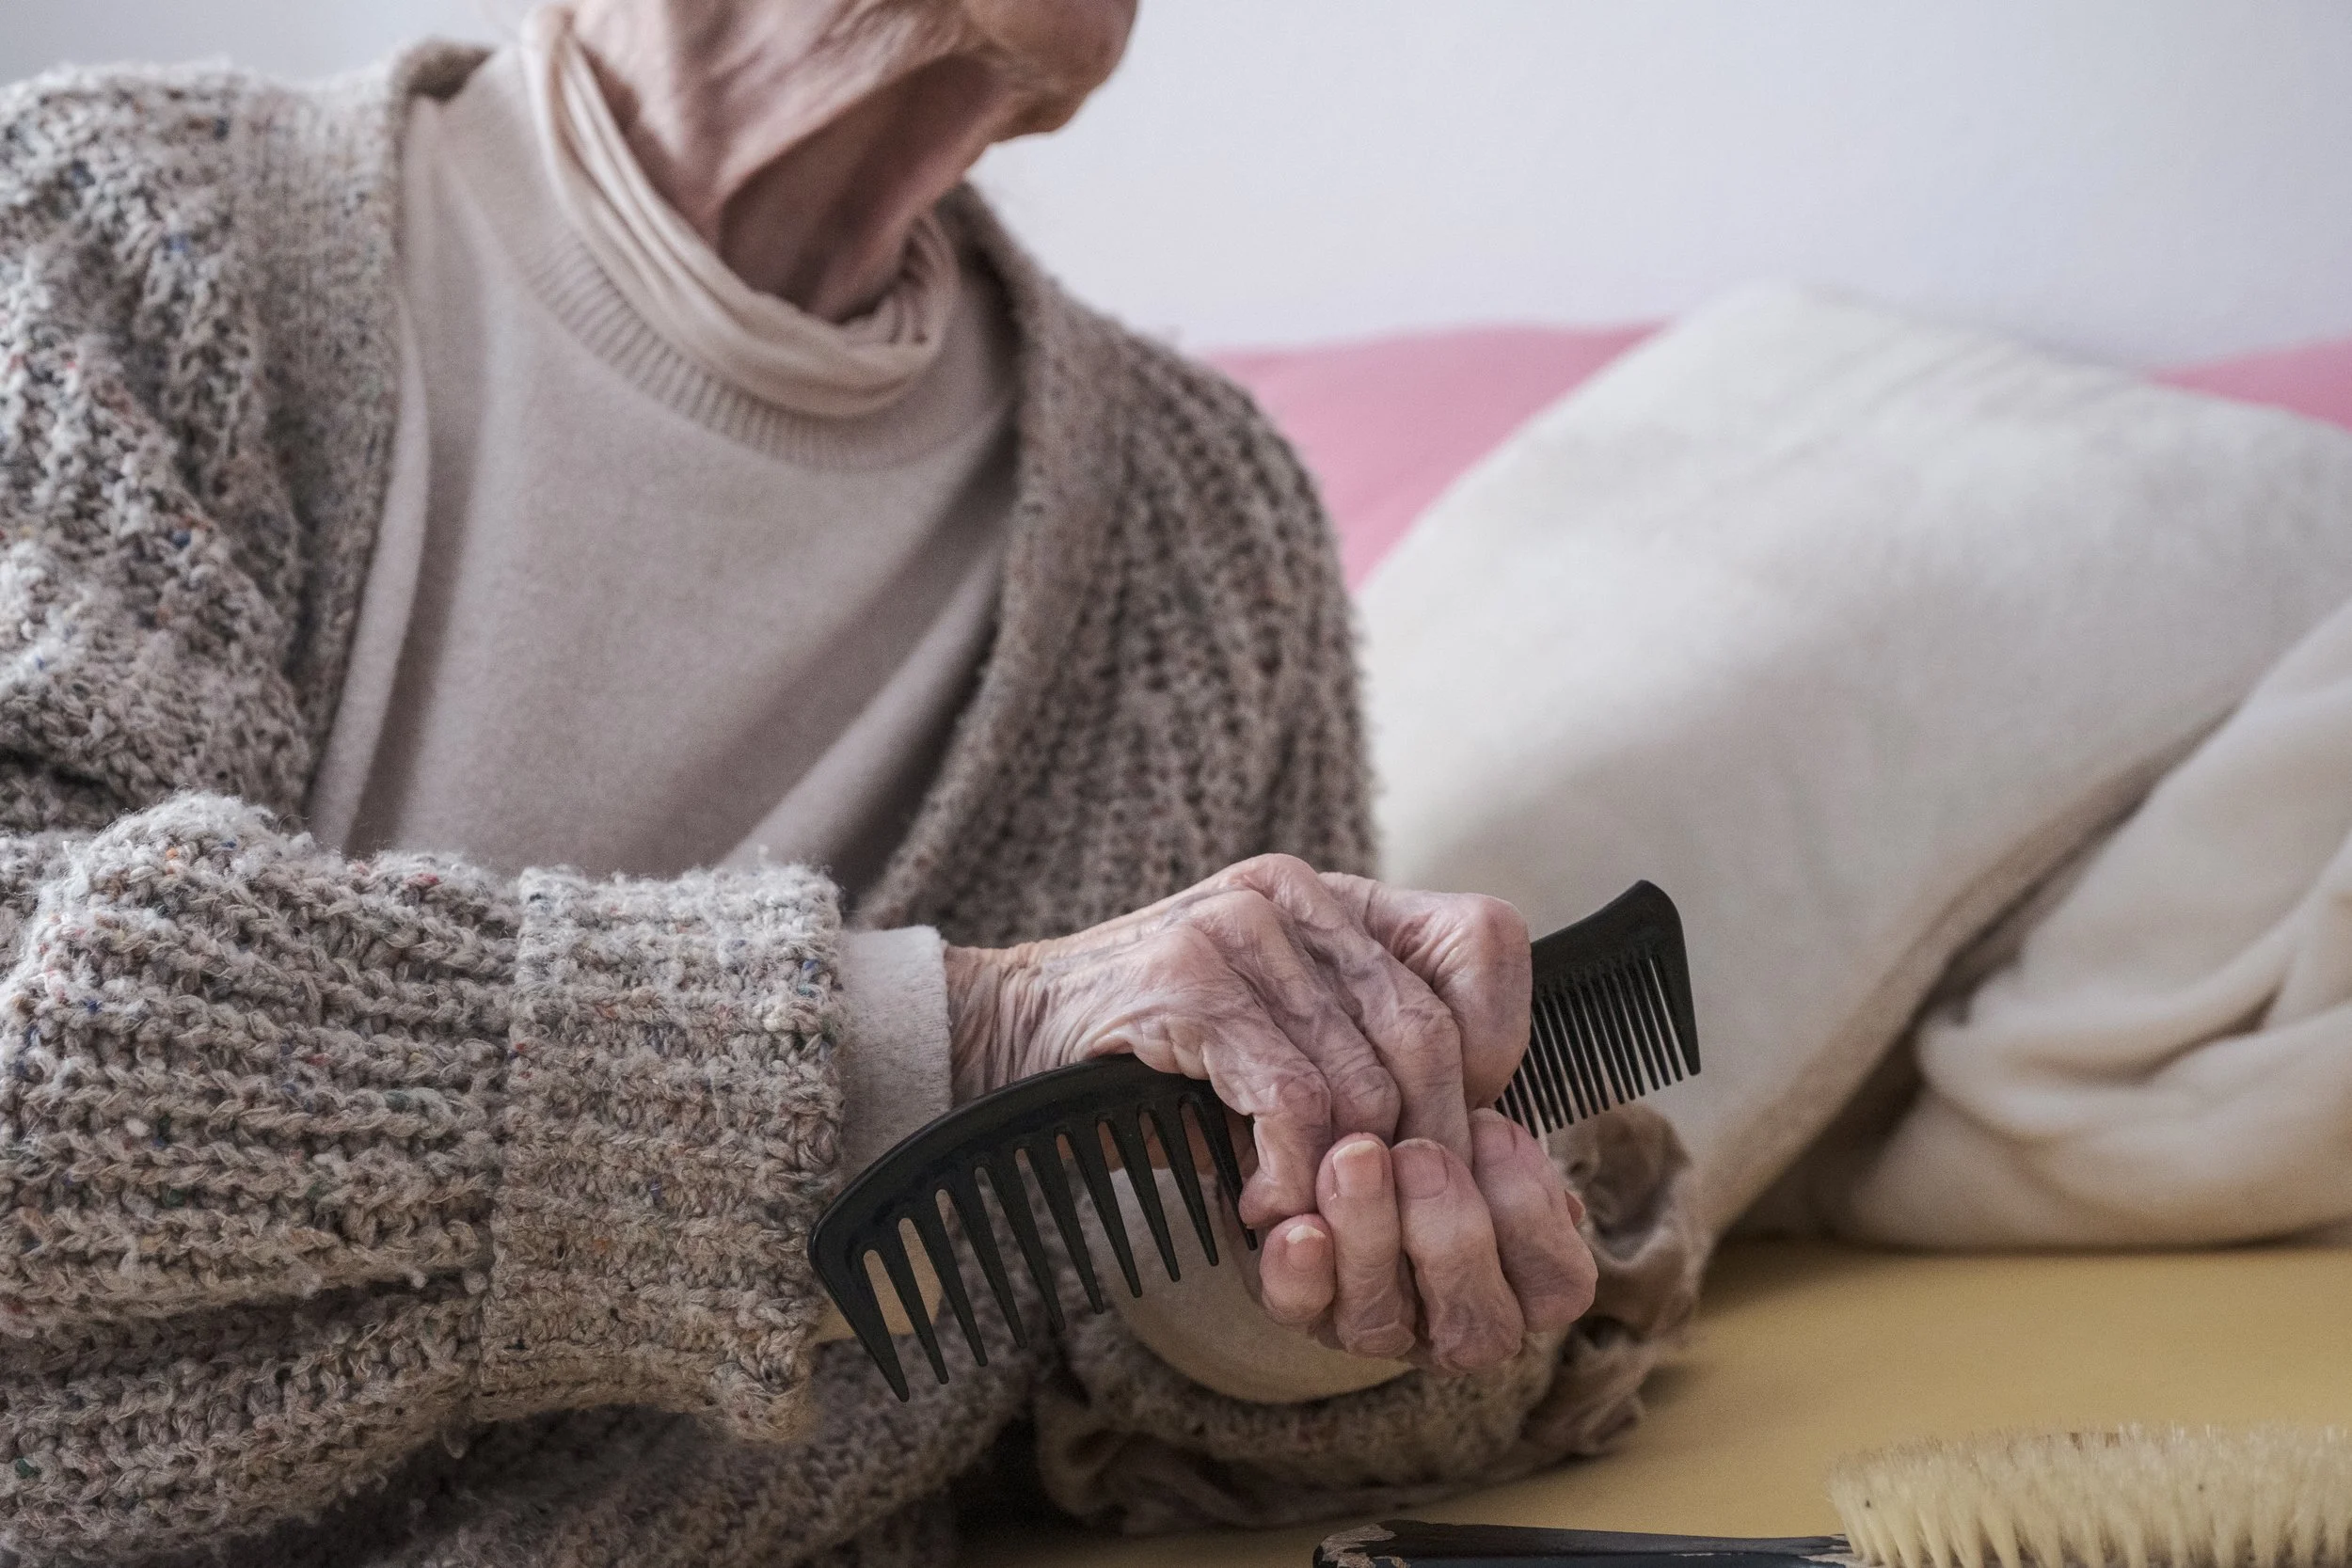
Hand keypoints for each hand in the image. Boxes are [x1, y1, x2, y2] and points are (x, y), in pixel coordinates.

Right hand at [943, 854, 1597, 1371]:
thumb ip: (1363, 1052)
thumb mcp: (1274, 1038)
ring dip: (1346, 1177)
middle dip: (1422, 1146)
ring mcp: (1237, 928)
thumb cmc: (1147, 1059)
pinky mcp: (1187, 981)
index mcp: (1330, 897)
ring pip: (1366, 1075)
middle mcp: (1293, 894)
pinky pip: (1294, 1098)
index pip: (1482, 941)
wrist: (997, 1041)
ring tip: (1305, 1218)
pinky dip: (1289, 1172)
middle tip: (1385, 1215)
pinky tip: (1257, 1204)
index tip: (1447, 1128)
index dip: (1494, 1044)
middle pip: (1430, 1030)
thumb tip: (1486, 1141)